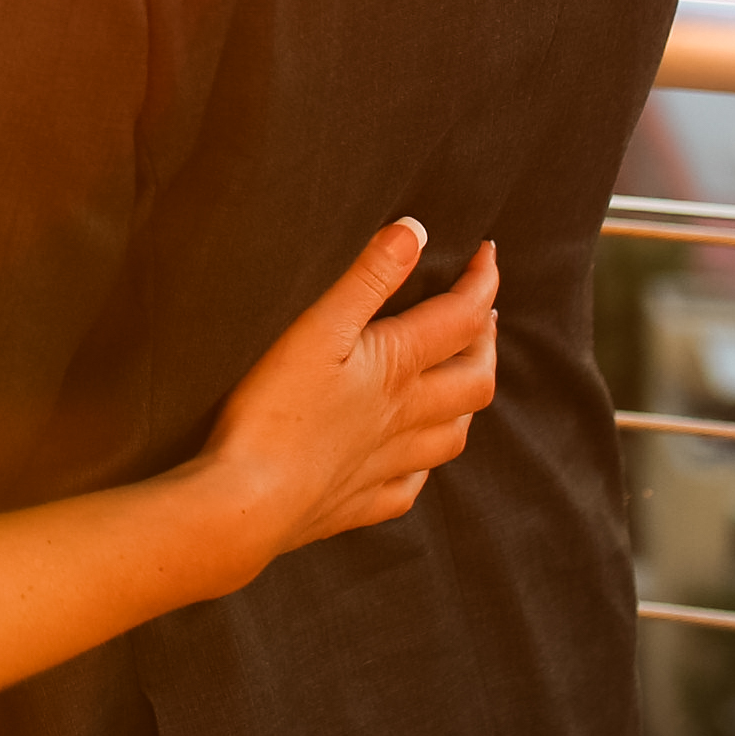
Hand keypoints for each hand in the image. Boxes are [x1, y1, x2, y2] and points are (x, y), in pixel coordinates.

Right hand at [185, 221, 498, 582]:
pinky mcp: (361, 503)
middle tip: (482, 314)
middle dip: (486, 341)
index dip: (481, 281)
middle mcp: (406, 417)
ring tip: (461, 379)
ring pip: (452, 435)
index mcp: (398, 368)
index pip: (462, 318)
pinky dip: (423, 464)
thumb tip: (415, 232)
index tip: (487, 254)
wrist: (247, 503)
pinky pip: (410, 485)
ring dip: (467, 401)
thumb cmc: (275, 411)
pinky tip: (412, 459)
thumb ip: (367, 277)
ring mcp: (387, 464)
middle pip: (474, 380)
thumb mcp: (318, 328)